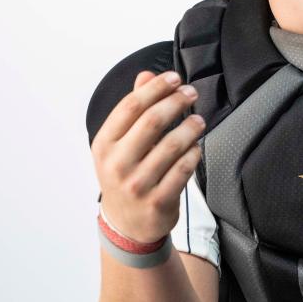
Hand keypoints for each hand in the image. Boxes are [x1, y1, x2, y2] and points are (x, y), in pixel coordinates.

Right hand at [91, 70, 205, 243]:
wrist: (126, 225)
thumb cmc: (124, 177)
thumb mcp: (118, 145)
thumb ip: (132, 111)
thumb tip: (146, 75)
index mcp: (104, 145)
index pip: (131, 106)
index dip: (156, 88)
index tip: (174, 78)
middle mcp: (117, 164)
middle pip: (152, 121)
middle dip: (176, 102)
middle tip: (190, 93)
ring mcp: (138, 184)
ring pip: (172, 145)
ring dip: (190, 127)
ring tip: (198, 121)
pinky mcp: (158, 200)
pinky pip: (183, 169)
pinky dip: (193, 154)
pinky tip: (195, 147)